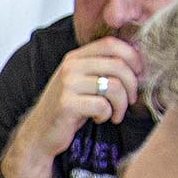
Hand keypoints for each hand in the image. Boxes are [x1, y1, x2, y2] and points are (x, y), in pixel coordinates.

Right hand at [14, 36, 142, 167]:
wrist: (39, 133)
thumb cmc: (68, 109)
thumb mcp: (83, 82)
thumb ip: (102, 68)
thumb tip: (138, 63)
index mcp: (76, 57)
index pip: (111, 44)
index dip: (132, 57)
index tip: (139, 74)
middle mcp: (70, 66)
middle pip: (117, 65)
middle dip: (132, 85)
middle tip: (130, 100)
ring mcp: (67, 84)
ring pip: (113, 87)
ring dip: (121, 104)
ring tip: (115, 114)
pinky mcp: (67, 104)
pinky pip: (102, 106)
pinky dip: (106, 115)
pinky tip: (98, 119)